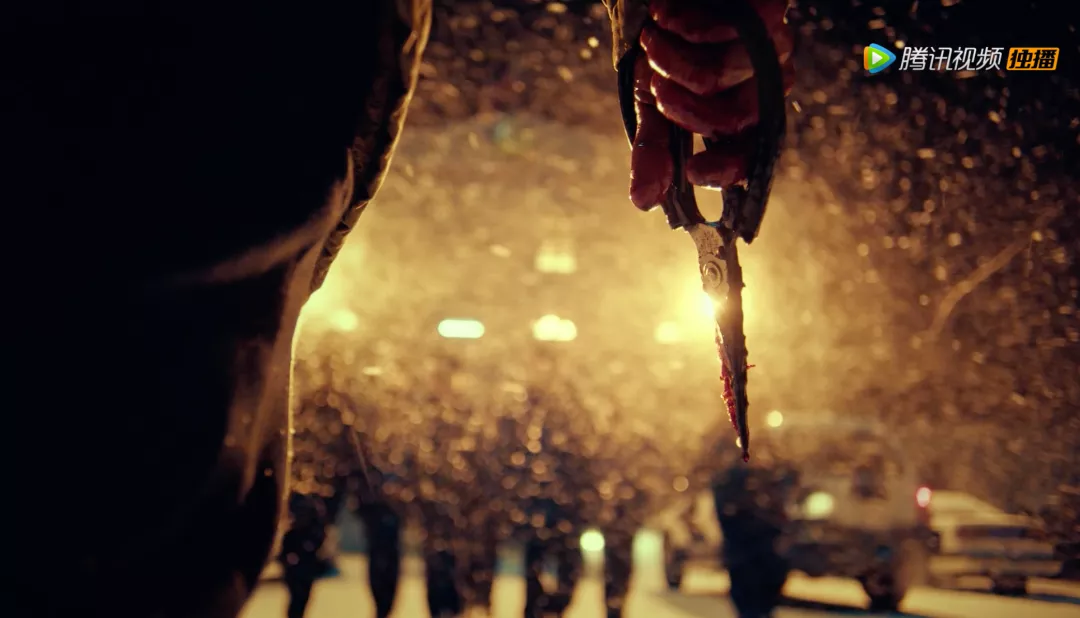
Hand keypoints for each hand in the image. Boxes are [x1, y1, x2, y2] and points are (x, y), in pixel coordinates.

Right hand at [628, 0, 794, 210]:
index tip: (693, 173)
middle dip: (684, 109)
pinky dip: (681, 25)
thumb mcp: (652, 100)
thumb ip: (654, 150)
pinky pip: (722, 32)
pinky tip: (666, 14)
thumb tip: (643, 203)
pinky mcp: (767, 9)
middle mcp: (763, 84)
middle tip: (655, 89)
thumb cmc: (666, 43)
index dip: (728, 170)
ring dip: (671, 60)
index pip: (750, 155)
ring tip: (654, 38)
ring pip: (720, 77)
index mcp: (741, 115)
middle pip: (736, 119)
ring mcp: (769, 45)